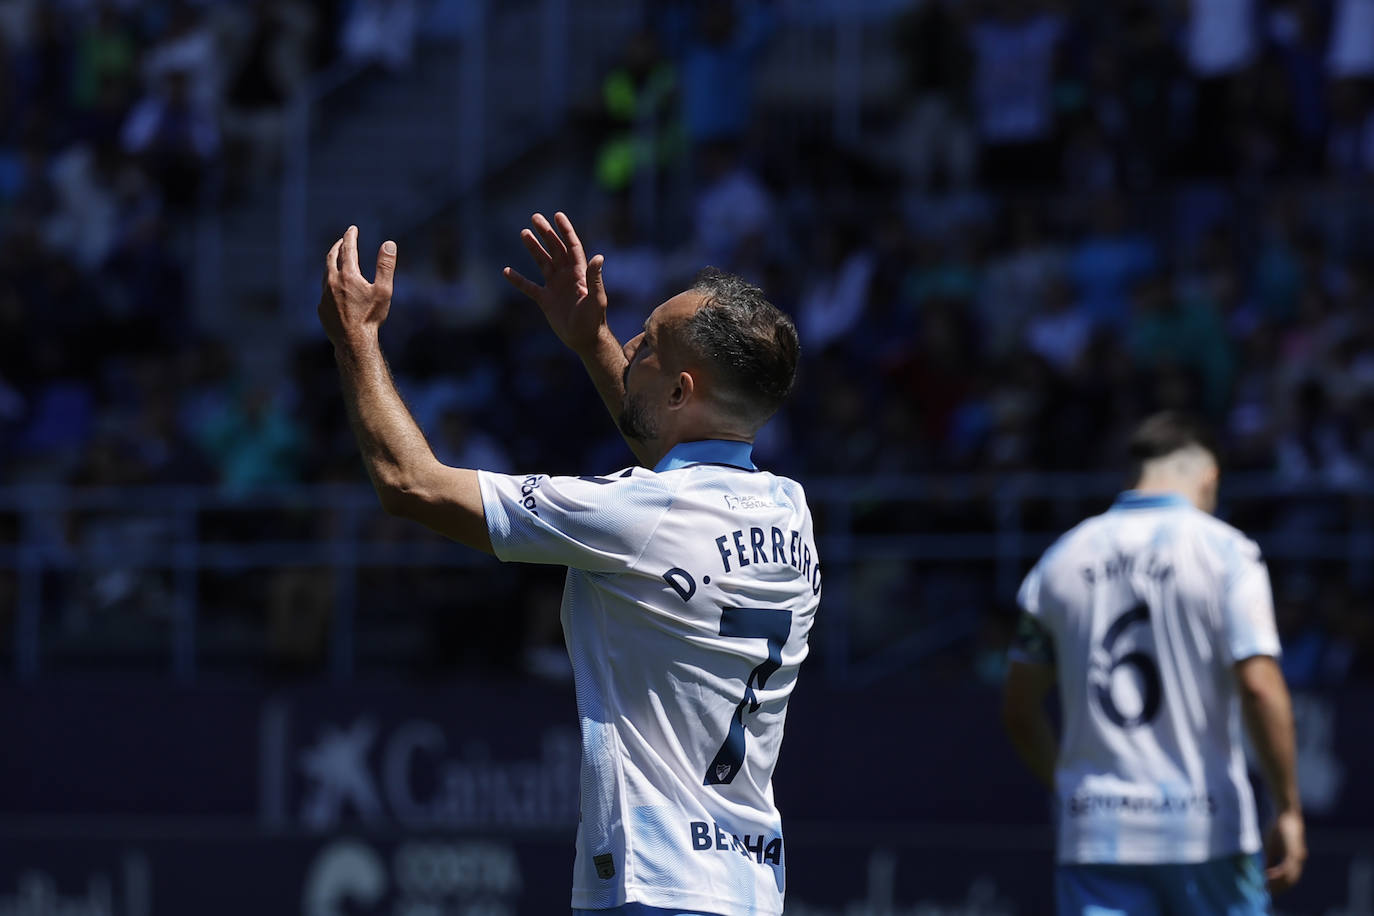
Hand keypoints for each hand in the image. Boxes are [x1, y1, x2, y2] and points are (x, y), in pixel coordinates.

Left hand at [319, 225, 397, 345]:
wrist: (353, 341)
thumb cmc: (371, 317)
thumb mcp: (384, 290)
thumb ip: (386, 266)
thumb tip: (389, 244)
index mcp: (348, 275)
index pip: (348, 248)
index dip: (351, 236)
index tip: (352, 228)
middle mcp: (332, 281)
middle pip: (331, 257)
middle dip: (338, 246)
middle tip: (343, 241)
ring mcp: (324, 295)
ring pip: (326, 272)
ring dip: (332, 263)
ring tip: (337, 260)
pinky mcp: (321, 307)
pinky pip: (324, 289)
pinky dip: (329, 282)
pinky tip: (334, 287)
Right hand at [503, 212, 608, 355]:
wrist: (583, 339)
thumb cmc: (593, 319)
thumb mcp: (596, 298)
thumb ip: (595, 278)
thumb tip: (599, 257)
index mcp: (579, 272)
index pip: (572, 246)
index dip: (565, 231)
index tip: (557, 216)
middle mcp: (567, 275)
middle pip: (555, 249)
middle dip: (546, 234)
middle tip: (535, 218)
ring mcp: (555, 286)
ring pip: (542, 262)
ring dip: (534, 248)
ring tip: (524, 233)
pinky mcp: (545, 300)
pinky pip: (529, 287)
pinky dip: (518, 280)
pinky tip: (506, 271)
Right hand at [1264, 809, 1305, 893]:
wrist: (1287, 815)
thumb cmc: (1279, 829)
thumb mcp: (1272, 846)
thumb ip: (1270, 859)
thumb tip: (1265, 872)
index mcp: (1294, 860)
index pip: (1288, 878)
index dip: (1279, 885)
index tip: (1268, 890)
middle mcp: (1298, 860)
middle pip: (1290, 880)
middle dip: (1278, 887)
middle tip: (1266, 892)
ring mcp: (1296, 857)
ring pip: (1289, 876)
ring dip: (1277, 883)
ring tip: (1266, 886)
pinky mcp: (1292, 851)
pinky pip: (1285, 867)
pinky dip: (1277, 873)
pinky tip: (1268, 875)